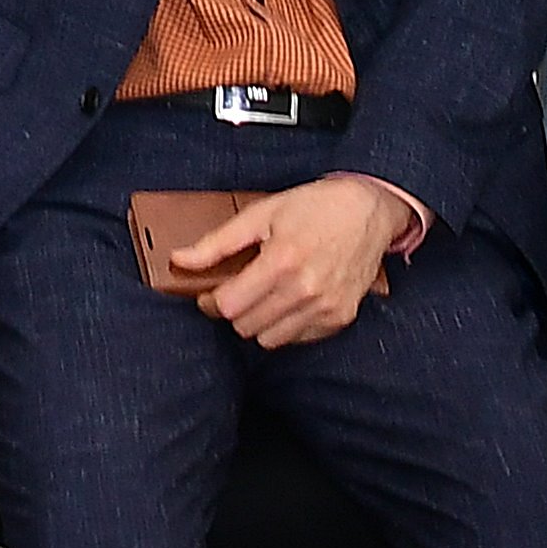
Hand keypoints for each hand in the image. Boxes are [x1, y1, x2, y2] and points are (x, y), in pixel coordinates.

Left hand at [183, 175, 414, 347]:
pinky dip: (285, 325)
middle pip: (245, 326)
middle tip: (235, 291)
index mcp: (281, 262)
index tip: (209, 292)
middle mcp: (305, 290)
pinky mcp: (340, 318)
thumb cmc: (313, 207)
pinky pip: (297, 339)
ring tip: (262, 296)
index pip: (229, 306)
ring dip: (258, 322)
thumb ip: (217, 242)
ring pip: (270, 340)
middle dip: (233, 311)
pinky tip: (286, 301)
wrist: (367, 211)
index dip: (210, 301)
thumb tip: (179, 259)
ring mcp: (325, 308)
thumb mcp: (260, 214)